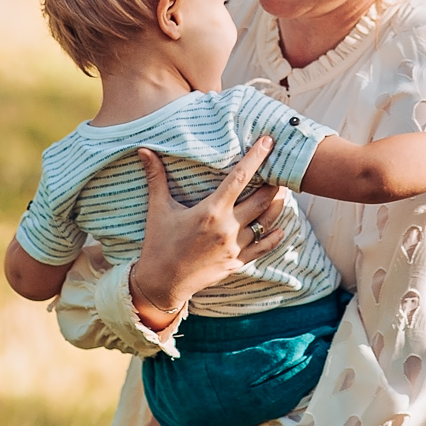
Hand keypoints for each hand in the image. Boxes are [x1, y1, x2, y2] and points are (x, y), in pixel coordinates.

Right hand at [129, 136, 287, 325]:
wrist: (162, 283)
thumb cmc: (159, 243)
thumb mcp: (158, 209)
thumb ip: (156, 178)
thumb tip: (144, 150)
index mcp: (211, 211)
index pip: (239, 178)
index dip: (256, 158)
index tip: (268, 142)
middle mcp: (227, 228)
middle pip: (262, 199)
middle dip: (274, 182)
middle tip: (281, 169)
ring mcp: (235, 247)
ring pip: (267, 221)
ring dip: (277, 205)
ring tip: (282, 192)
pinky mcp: (237, 262)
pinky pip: (263, 246)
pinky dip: (274, 235)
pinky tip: (280, 227)